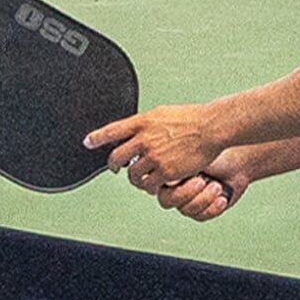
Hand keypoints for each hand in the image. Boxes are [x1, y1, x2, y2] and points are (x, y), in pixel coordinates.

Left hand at [86, 100, 229, 197]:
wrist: (211, 127)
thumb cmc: (193, 119)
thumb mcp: (163, 113)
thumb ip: (147, 123)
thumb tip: (136, 129)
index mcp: (143, 122)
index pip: (112, 130)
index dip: (97, 138)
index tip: (87, 142)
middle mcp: (144, 139)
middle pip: (116, 157)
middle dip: (113, 165)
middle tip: (115, 168)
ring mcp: (153, 156)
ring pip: (132, 174)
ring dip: (134, 178)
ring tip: (140, 178)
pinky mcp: (165, 171)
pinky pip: (149, 185)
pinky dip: (150, 186)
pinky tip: (154, 185)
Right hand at [149, 148, 262, 221]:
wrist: (237, 161)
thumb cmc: (215, 152)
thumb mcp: (194, 154)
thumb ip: (179, 167)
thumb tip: (168, 180)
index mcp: (165, 173)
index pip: (155, 187)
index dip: (171, 183)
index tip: (189, 173)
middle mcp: (173, 189)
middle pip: (167, 201)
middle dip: (186, 193)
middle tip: (202, 181)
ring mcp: (187, 201)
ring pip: (186, 210)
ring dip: (204, 198)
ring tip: (217, 186)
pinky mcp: (201, 211)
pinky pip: (200, 216)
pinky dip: (213, 207)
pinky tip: (222, 197)